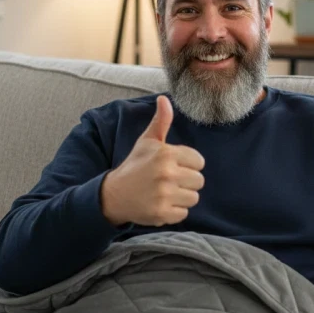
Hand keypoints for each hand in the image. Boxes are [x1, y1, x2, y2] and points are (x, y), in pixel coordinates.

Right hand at [100, 95, 205, 226]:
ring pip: (193, 198)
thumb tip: (164, 98)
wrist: (114, 194)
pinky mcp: (162, 214)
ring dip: (181, 197)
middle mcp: (166, 174)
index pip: (199, 161)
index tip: (172, 166)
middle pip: (199, 181)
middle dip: (186, 182)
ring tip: (164, 193)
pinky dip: (174, 212)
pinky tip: (160, 204)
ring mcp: (164, 195)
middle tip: (168, 181)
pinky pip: (183, 213)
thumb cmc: (135, 166)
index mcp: (166, 154)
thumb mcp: (147, 142)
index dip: (187, 164)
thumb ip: (161, 122)